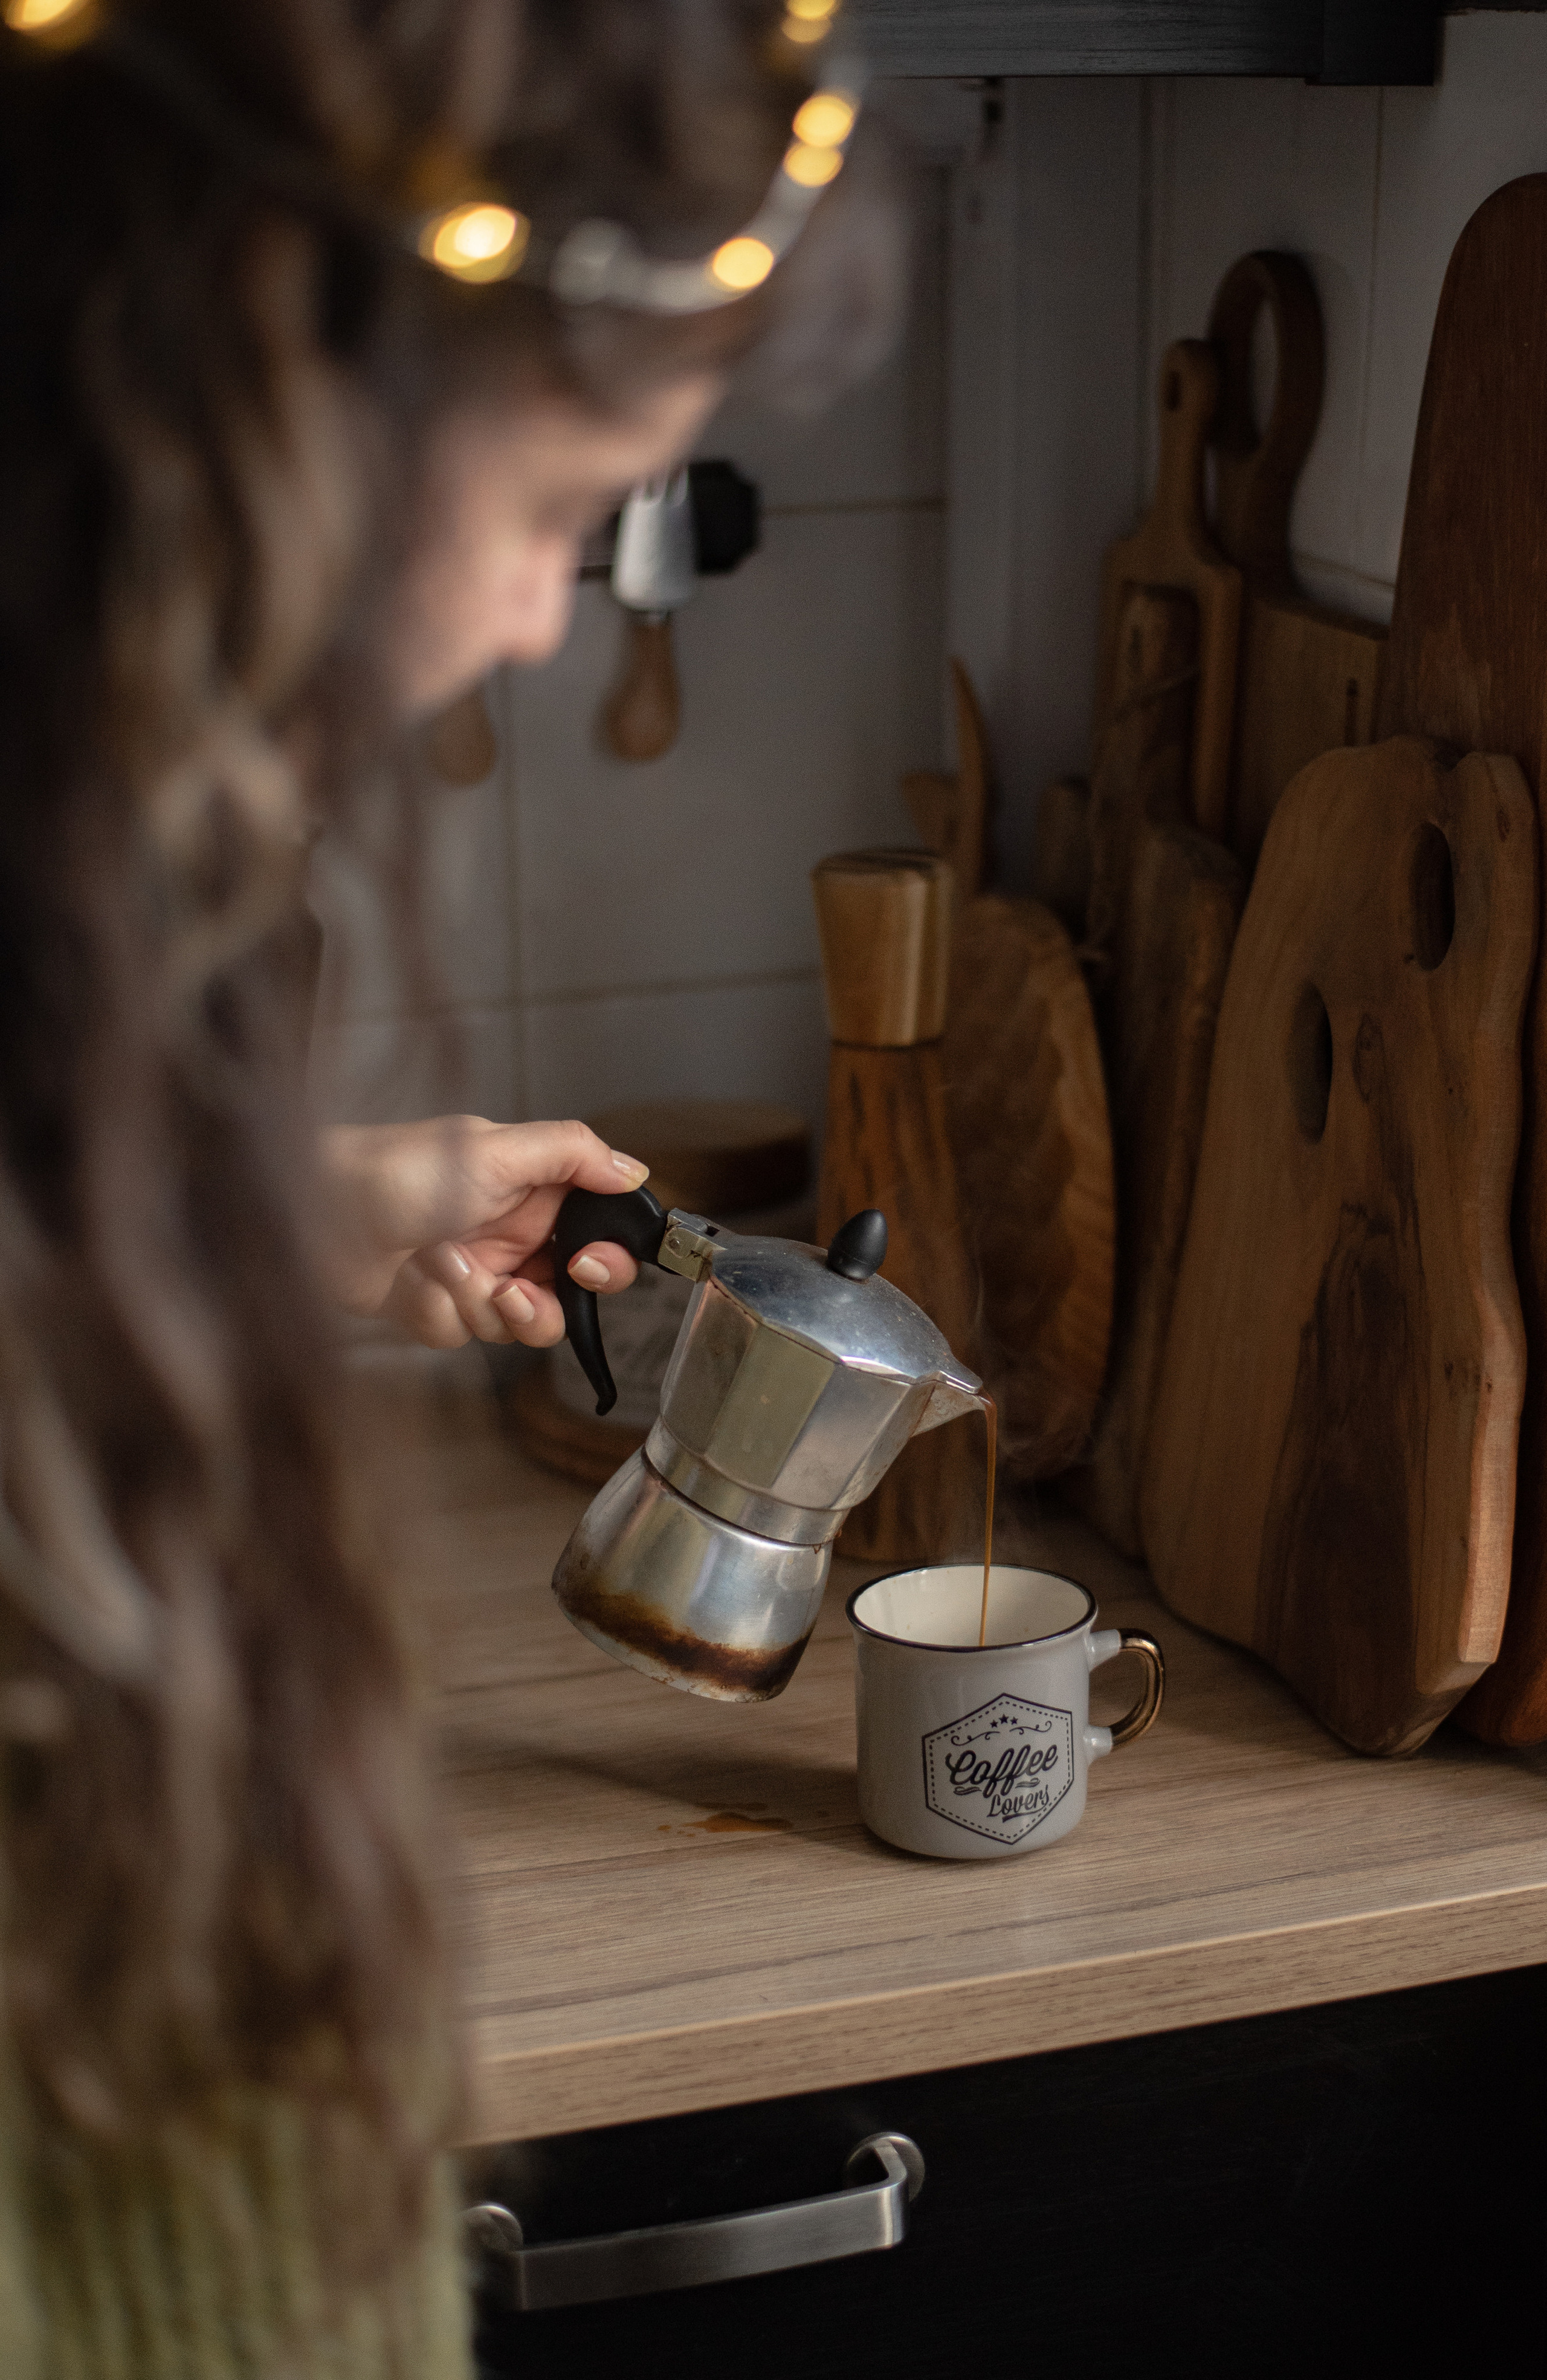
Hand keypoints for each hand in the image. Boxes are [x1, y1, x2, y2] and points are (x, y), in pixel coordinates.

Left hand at [321, 1116, 648, 1349]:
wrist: (308, 1214)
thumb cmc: (389, 1171)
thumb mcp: (492, 1150)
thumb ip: (571, 1155)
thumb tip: (635, 1170)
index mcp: (529, 1190)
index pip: (596, 1236)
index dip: (602, 1262)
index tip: (586, 1267)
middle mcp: (506, 1233)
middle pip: (561, 1296)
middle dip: (534, 1304)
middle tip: (508, 1290)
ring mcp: (471, 1273)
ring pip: (512, 1324)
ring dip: (474, 1300)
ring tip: (437, 1264)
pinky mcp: (433, 1306)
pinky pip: (461, 1333)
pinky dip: (434, 1311)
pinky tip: (406, 1281)